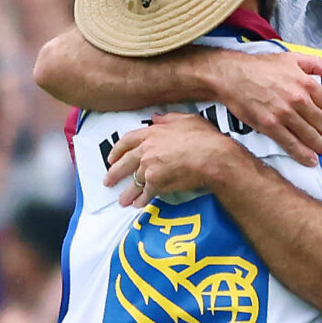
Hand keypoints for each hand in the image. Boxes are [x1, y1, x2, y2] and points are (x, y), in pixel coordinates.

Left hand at [105, 112, 244, 206]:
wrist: (213, 157)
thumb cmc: (205, 138)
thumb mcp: (186, 120)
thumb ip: (168, 119)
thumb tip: (156, 118)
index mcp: (152, 133)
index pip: (127, 141)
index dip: (117, 150)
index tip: (111, 158)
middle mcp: (146, 150)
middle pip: (124, 163)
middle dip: (114, 173)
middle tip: (108, 181)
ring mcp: (150, 167)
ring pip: (134, 181)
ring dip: (127, 192)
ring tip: (122, 200)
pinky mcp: (157, 183)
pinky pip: (146, 193)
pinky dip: (142, 200)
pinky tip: (139, 205)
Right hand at [213, 52, 321, 166]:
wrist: (232, 75)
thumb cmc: (261, 66)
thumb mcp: (292, 58)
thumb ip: (316, 65)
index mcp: (306, 83)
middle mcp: (298, 99)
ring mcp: (284, 114)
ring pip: (310, 135)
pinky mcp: (269, 125)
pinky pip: (290, 143)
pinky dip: (303, 154)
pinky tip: (312, 161)